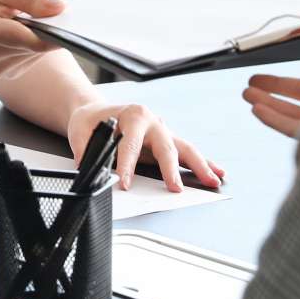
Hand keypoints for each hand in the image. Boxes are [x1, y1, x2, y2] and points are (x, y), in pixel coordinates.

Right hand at [0, 0, 62, 78]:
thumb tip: (59, 9)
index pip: (19, 37)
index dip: (47, 35)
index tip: (70, 30)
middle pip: (30, 47)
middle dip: (46, 31)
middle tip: (48, 12)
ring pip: (34, 54)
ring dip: (39, 38)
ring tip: (26, 19)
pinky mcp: (2, 73)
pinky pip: (31, 59)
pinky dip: (34, 45)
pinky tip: (24, 32)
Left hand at [67, 98, 222, 192]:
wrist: (98, 110)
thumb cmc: (92, 119)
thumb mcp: (81, 129)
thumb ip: (85, 148)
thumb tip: (88, 168)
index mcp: (133, 115)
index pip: (130, 144)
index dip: (126, 166)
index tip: (125, 184)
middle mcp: (153, 121)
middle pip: (166, 146)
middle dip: (170, 169)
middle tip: (175, 188)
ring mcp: (163, 131)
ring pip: (185, 149)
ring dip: (200, 166)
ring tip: (213, 181)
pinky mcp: (167, 141)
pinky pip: (187, 153)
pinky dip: (204, 163)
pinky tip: (217, 173)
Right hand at [240, 6, 299, 137]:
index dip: (282, 84)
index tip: (260, 77)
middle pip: (295, 105)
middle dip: (270, 95)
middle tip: (249, 89)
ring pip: (291, 116)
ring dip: (266, 105)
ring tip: (246, 94)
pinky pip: (293, 130)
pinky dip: (272, 119)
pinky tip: (256, 108)